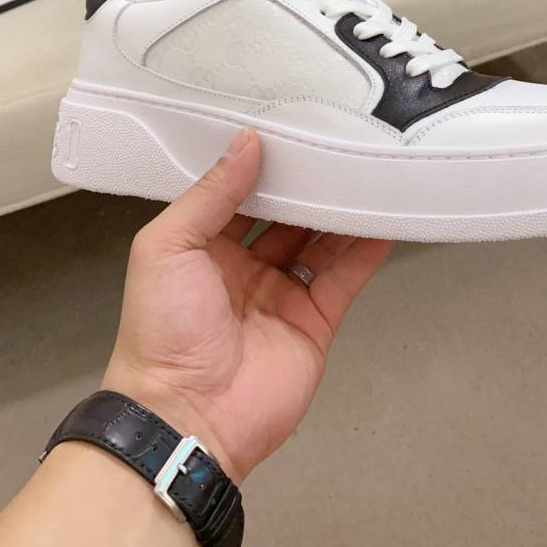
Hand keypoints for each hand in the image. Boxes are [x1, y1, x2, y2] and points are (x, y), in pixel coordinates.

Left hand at [103, 129, 390, 482]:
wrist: (187, 417)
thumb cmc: (163, 327)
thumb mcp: (167, 247)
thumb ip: (210, 194)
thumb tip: (247, 141)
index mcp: (202, 248)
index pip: (239, 195)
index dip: (263, 166)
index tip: (291, 129)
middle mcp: (244, 268)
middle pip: (286, 216)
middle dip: (308, 185)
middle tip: (338, 143)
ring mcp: (282, 295)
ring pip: (320, 242)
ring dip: (341, 211)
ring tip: (368, 170)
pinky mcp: (315, 322)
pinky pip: (344, 278)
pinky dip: (365, 249)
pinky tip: (384, 218)